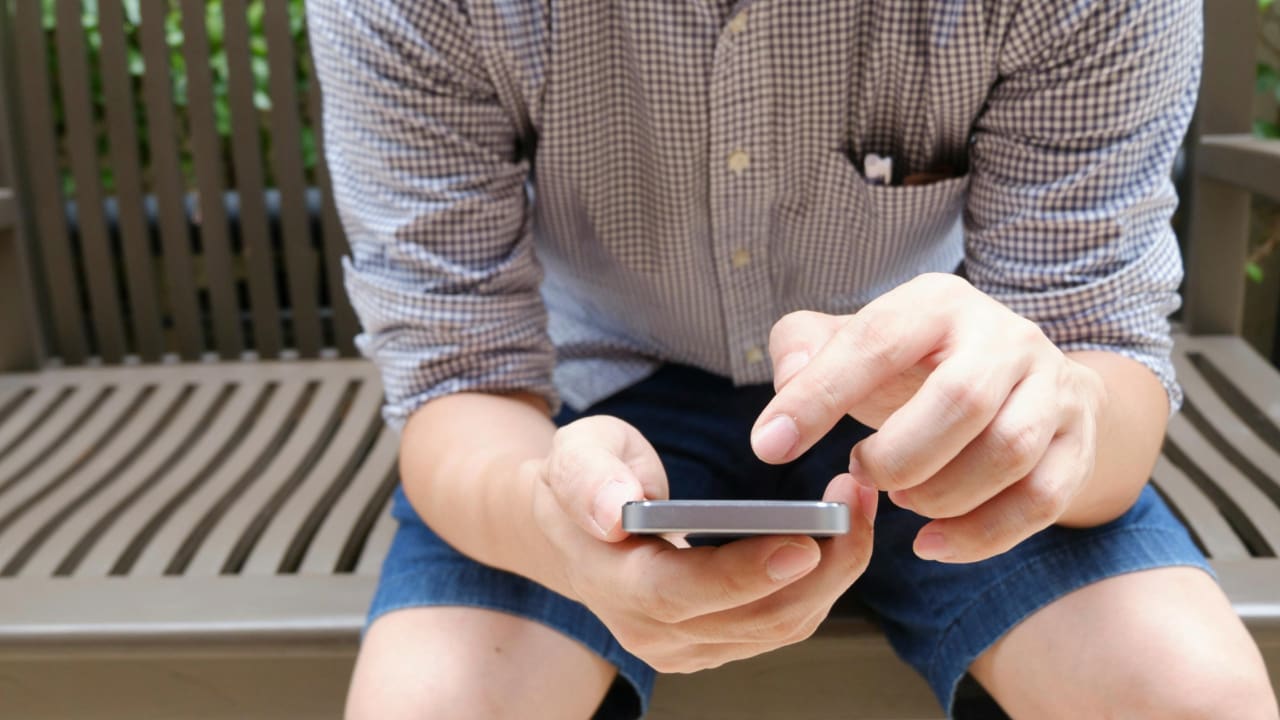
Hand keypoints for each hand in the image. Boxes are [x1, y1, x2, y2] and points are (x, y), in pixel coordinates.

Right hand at [527, 415, 877, 672]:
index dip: (744, 575)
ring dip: (835, 572)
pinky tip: (843, 533)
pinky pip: (784, 622)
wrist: (577, 531)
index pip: (682, 593)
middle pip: (753, 618)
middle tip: (856, 499)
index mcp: (614, 584)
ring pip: (781, 625)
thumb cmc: (585, 482)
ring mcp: (689, 646)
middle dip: (822, 564)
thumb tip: (614, 511)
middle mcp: (653, 632)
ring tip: (859, 505)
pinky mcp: (720, 642)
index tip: (805, 543)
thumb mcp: (574, 455)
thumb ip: (588, 478)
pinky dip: (823, 581)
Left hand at [751, 273, 1107, 563]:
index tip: (770, 446)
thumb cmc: (915, 364)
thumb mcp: (855, 340)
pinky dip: (982, 535)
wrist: (1019, 377)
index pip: (875, 343)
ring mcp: (1051, 387)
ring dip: (941, 494)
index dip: (819, 396)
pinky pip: (1042, 499)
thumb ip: (803, 348)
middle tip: (861, 473)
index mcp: (936, 303)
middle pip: (960, 400)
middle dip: (898, 455)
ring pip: (1008, 452)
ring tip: (902, 497)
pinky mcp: (1077, 441)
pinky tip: (933, 543)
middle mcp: (1004, 336)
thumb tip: (787, 384)